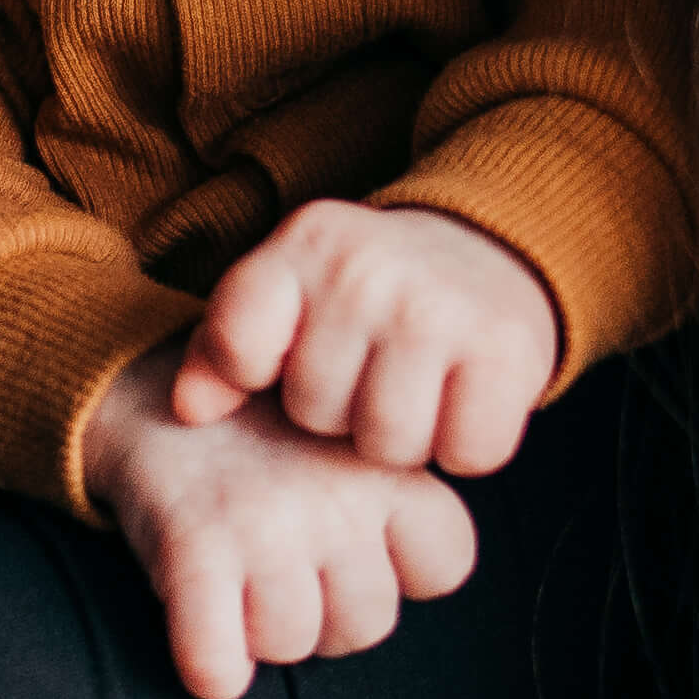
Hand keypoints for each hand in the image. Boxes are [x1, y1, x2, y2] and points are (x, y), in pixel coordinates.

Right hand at [95, 384, 480, 698]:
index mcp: (386, 465)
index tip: (361, 550)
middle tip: (289, 573)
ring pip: (292, 645)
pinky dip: (213, 668)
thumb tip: (412, 582)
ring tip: (243, 584)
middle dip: (329, 618)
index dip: (402, 574)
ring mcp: (266, 523)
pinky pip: (218, 662)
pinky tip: (208, 632)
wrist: (149, 396)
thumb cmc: (268, 447)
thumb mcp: (350, 447)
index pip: (447, 563)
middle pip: (370, 623)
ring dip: (262, 635)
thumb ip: (398, 504)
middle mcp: (335, 493)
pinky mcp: (195, 548)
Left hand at [168, 198, 570, 476]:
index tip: (289, 353)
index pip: (239, 349)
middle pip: (317, 412)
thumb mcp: (290, 296)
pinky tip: (462, 399)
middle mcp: (368, 269)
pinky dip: (467, 444)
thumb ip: (225, 349)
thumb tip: (191, 409)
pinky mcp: (507, 349)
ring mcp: (440, 307)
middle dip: (342, 411)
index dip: (260, 375)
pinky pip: (466, 454)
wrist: (489, 249)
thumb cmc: (368, 296)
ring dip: (404, 439)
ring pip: (390, 446)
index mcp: (306, 244)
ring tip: (415, 389)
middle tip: (372, 369)